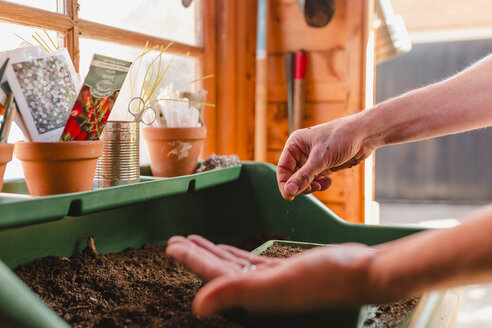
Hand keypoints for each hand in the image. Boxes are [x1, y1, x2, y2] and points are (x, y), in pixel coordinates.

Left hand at [166, 235, 377, 315]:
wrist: (362, 272)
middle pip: (218, 269)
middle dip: (195, 254)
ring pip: (232, 264)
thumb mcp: (278, 284)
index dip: (190, 259)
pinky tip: (228, 247)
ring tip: (195, 240)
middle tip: (175, 240)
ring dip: (212, 251)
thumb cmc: (326, 279)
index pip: (213, 274)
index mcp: (252, 294)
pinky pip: (251, 261)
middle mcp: (257, 290)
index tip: (171, 244)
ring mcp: (270, 281)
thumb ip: (237, 292)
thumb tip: (197, 306)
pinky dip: (235, 253)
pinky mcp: (283, 272)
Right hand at [277, 116, 373, 199]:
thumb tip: (289, 191)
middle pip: (292, 176)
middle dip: (301, 185)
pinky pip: (316, 180)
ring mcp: (312, 159)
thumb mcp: (320, 159)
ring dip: (311, 186)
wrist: (364, 135)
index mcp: (295, 144)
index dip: (284, 183)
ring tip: (322, 184)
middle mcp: (301, 152)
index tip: (290, 196)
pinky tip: (329, 182)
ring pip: (304, 180)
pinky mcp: (323, 165)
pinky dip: (320, 184)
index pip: (282, 168)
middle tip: (313, 188)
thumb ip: (303, 176)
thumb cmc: (341, 137)